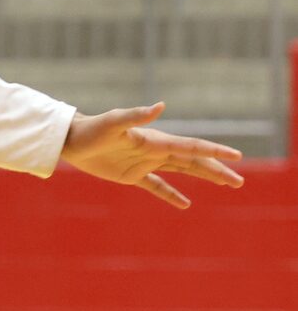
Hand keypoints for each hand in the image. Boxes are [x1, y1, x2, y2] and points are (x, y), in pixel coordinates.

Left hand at [61, 105, 244, 209]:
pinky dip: (171, 195)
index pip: (192, 147)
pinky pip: (156, 186)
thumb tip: (160, 106)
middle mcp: (156, 151)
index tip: (237, 156)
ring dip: (204, 177)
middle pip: (194, 162)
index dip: (214, 152)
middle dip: (217, 170)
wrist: (71, 139)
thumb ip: (137, 116)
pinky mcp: (131, 175)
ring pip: (182, 171)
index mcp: (156, 141)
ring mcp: (145, 163)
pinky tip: (185, 204)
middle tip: (239, 181)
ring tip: (227, 184)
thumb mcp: (113, 123)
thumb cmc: (91, 129)